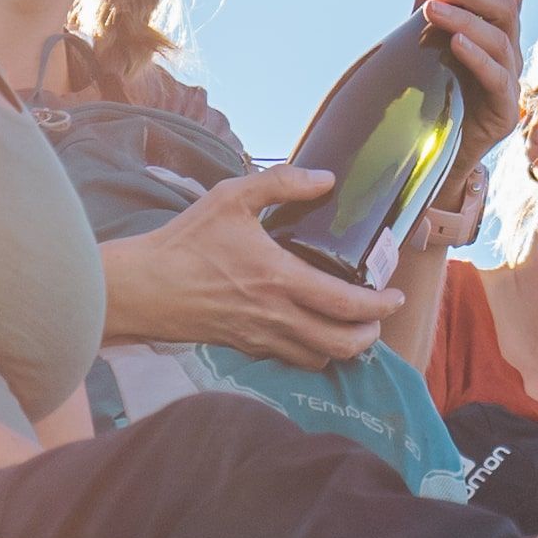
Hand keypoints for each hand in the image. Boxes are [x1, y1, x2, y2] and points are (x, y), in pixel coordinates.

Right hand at [103, 164, 410, 367]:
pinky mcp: (244, 347)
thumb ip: (282, 183)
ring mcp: (260, 338)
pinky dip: (311, 351)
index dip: (381, 305)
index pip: (348, 305)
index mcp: (280, 280)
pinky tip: (310, 330)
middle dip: (370, 335)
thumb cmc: (185, 242)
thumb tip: (325, 178)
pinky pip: (290, 359)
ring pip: (319, 359)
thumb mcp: (232, 197)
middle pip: (343, 345)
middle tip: (378, 316)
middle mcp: (276, 317)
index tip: (396, 296)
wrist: (141, 288)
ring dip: (342, 347)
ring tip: (351, 325)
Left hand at [412, 0, 522, 113]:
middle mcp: (509, 54)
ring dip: (464, 18)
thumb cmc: (435, 91)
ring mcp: (509, 83)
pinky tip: (455, 43)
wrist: (430, 151)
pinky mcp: (503, 112)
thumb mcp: (428, 37)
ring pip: (500, 39)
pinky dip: (477, 56)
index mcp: (497, 33)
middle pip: (507, 9)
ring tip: (430, 11)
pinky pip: (498, 78)